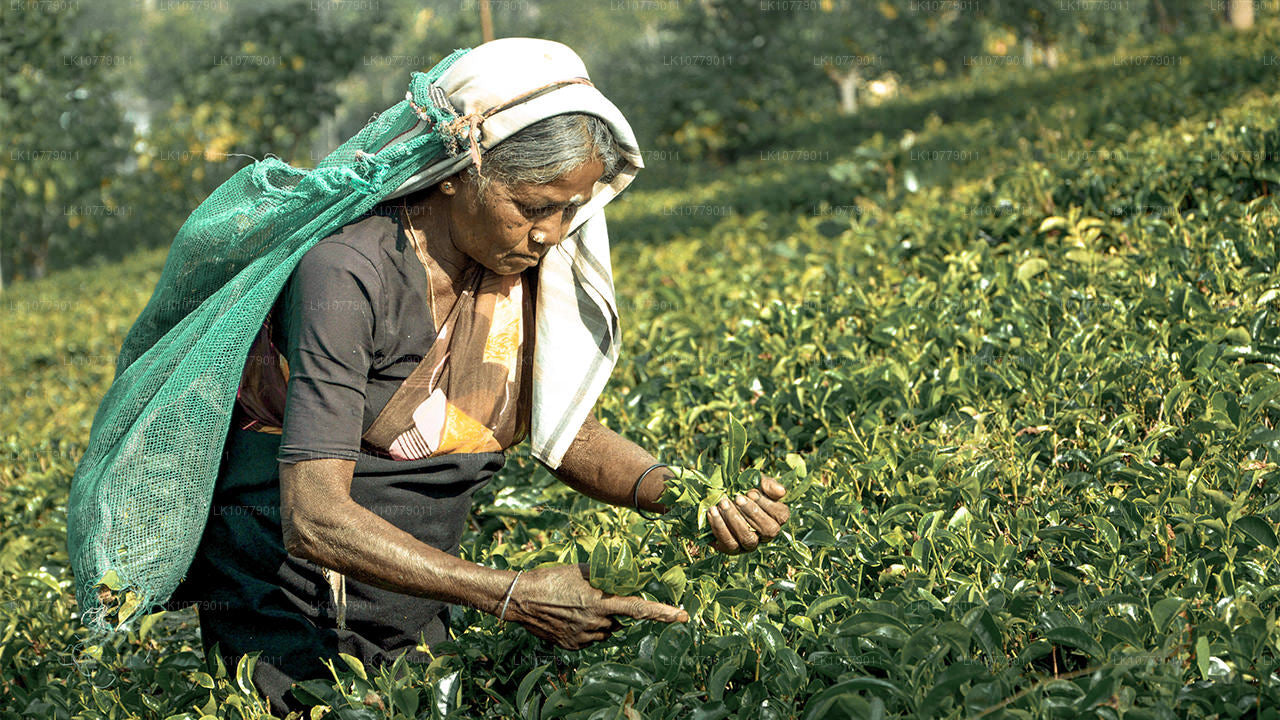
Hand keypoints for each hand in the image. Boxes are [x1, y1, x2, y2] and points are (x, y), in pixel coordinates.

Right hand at [502, 564, 687, 649]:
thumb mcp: (581, 571)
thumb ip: (605, 577)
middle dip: (611, 611)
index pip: (639, 609)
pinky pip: (588, 639)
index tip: (683, 616)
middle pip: (618, 621)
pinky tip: (567, 617)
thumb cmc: (551, 579)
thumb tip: (623, 577)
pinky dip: (584, 630)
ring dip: (598, 621)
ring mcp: (583, 637)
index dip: (663, 613)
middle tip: (591, 598)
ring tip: (574, 606)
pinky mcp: (572, 646)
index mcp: (601, 602)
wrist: (521, 598)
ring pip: (604, 631)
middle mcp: (596, 622)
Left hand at [707, 475, 790, 554]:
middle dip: (752, 513)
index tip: (750, 492)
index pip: (781, 516)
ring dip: (735, 520)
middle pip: (768, 531)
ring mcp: (749, 544)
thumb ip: (769, 484)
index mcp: (776, 518)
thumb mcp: (756, 481)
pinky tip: (713, 512)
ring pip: (748, 539)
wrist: (718, 495)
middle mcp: (765, 535)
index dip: (767, 505)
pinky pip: (728, 544)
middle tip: (737, 497)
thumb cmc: (742, 488)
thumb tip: (781, 492)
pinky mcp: (731, 549)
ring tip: (723, 503)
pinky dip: (719, 527)